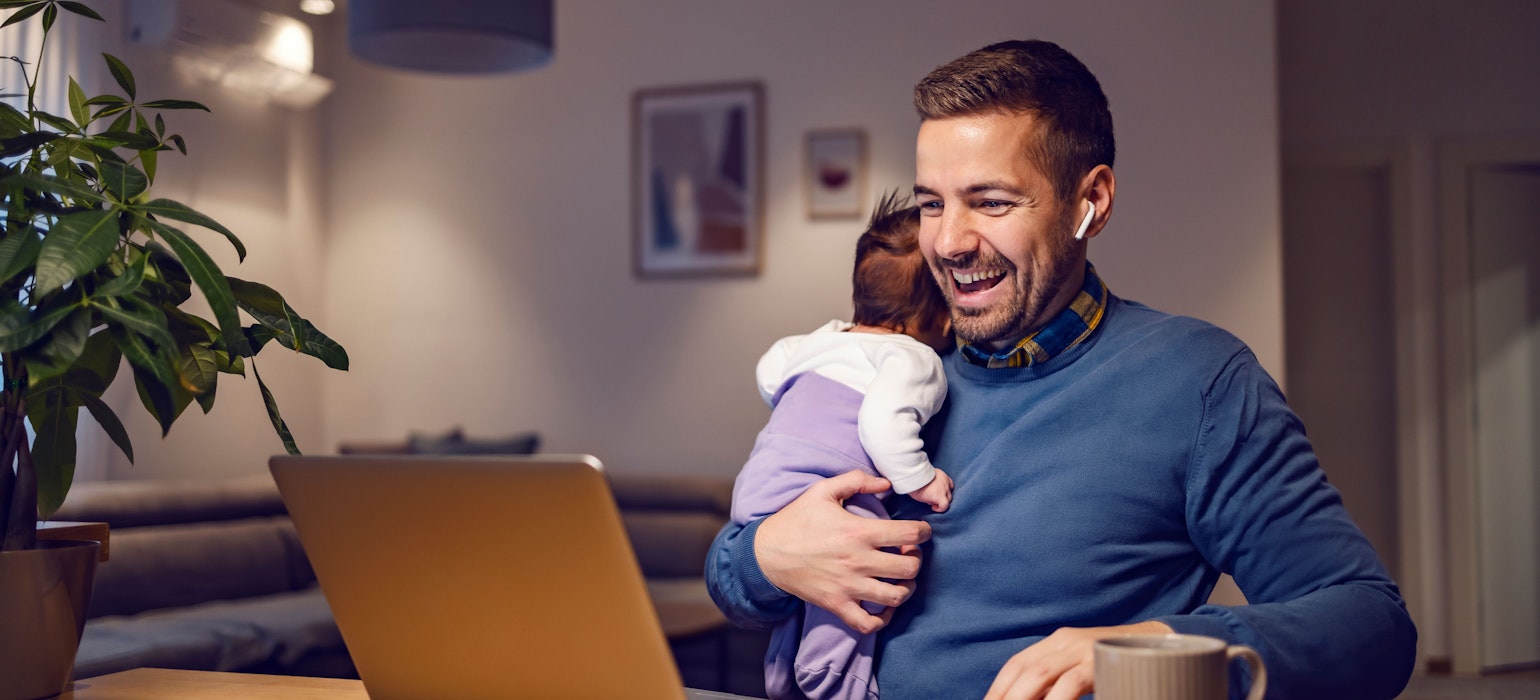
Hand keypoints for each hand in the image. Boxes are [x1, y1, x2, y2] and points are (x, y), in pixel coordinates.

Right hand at [753, 470, 931, 633]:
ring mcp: (847, 587)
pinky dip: (882, 619)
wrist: (766, 553)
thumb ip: (857, 480)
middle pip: (909, 568)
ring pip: (895, 597)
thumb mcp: (822, 491)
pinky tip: (883, 606)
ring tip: (901, 579)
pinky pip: (868, 624)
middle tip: (908, 553)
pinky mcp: (836, 605)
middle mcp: (857, 561)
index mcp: (858, 532)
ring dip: (906, 588)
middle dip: (916, 559)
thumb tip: (887, 484)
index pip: (909, 534)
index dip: (923, 531)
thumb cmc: (796, 520)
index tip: (920, 531)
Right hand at [909, 468, 953, 511]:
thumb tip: (931, 490)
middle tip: (931, 498)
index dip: (944, 490)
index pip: (949, 484)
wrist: (912, 478)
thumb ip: (932, 481)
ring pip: (948, 499)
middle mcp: (945, 481)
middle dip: (942, 497)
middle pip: (949, 492)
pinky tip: (933, 507)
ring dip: (940, 502)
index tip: (937, 493)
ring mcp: (944, 489)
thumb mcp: (926, 476)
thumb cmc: (915, 477)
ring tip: (930, 501)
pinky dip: (940, 508)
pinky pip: (944, 506)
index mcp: (941, 475)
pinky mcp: (940, 496)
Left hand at [984, 620, 1173, 699]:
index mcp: (1056, 642)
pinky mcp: (1101, 660)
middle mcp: (1066, 641)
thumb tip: (1029, 697)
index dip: (998, 688)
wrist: (1161, 642)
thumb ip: (1057, 681)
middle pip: (1024, 670)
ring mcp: (1084, 649)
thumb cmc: (1116, 662)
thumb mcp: (1081, 667)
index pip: (1016, 664)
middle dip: (1006, 696)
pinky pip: (1071, 683)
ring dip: (1024, 699)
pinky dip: (1056, 699)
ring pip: (1041, 675)